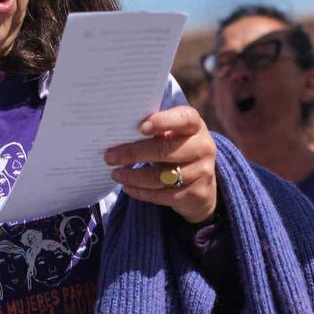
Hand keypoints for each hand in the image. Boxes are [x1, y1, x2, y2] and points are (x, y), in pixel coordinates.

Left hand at [106, 106, 218, 223]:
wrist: (203, 184)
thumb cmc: (178, 150)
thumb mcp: (174, 135)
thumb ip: (155, 130)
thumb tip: (119, 132)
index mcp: (195, 126)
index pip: (184, 118)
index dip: (163, 121)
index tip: (141, 127)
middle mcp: (203, 147)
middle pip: (165, 150)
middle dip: (133, 153)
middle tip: (109, 157)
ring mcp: (202, 172)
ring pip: (161, 177)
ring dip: (133, 176)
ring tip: (115, 174)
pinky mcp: (195, 194)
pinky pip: (163, 195)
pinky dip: (141, 192)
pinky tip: (128, 187)